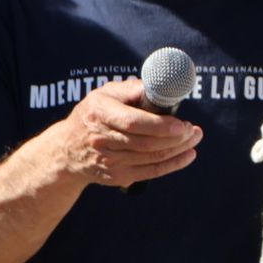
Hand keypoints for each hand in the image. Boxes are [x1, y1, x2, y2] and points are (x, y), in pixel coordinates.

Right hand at [54, 79, 202, 188]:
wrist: (67, 150)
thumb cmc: (93, 115)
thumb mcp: (105, 94)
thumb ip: (131, 89)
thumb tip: (160, 86)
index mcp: (100, 114)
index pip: (133, 122)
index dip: (160, 125)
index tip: (182, 124)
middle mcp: (102, 140)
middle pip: (146, 143)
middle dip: (175, 138)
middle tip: (194, 130)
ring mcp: (109, 161)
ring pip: (151, 158)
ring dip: (178, 149)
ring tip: (195, 138)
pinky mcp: (117, 176)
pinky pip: (150, 172)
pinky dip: (172, 165)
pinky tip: (188, 155)